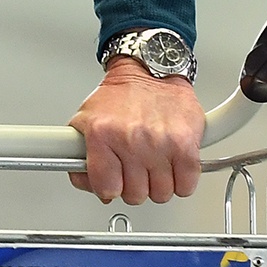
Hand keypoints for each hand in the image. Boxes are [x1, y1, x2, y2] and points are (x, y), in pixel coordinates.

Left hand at [67, 58, 203, 204]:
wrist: (152, 71)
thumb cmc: (121, 96)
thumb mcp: (86, 120)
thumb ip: (80, 158)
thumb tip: (91, 186)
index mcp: (102, 134)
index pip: (107, 189)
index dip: (110, 187)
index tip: (114, 180)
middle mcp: (131, 139)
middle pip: (135, 195)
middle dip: (135, 185)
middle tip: (136, 167)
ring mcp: (160, 143)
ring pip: (161, 194)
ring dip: (158, 183)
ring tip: (154, 164)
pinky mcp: (185, 144)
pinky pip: (185, 185)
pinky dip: (181, 181)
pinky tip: (173, 166)